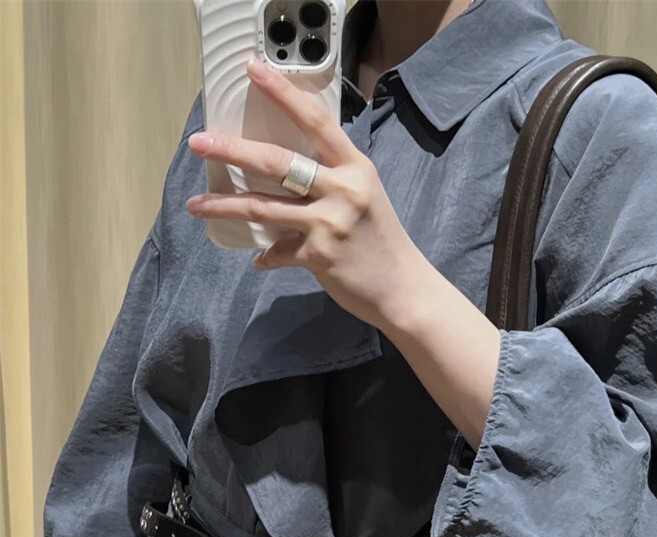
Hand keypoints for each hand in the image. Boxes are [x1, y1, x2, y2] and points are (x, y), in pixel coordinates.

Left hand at [186, 56, 424, 329]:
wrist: (403, 289)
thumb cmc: (382, 242)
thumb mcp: (365, 196)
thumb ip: (333, 179)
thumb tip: (289, 172)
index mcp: (355, 167)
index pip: (314, 120)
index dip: (282, 93)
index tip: (253, 69)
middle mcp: (342, 189)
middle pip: (276, 161)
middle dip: (232, 150)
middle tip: (199, 142)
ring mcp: (329, 222)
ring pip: (264, 207)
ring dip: (225, 205)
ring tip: (196, 203)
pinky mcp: (318, 255)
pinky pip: (278, 252)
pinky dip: (267, 256)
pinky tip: (260, 259)